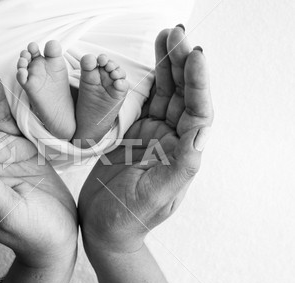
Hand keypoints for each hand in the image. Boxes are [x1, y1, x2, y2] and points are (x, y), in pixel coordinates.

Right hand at [78, 27, 212, 253]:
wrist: (102, 226)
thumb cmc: (127, 218)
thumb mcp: (154, 196)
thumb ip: (179, 168)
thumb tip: (200, 137)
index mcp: (182, 155)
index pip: (198, 113)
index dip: (199, 83)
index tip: (194, 56)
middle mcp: (171, 142)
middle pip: (183, 96)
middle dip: (181, 64)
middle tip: (176, 36)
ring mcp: (152, 136)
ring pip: (165, 94)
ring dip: (167, 67)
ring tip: (166, 39)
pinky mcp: (133, 134)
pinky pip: (144, 102)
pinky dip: (147, 82)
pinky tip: (149, 65)